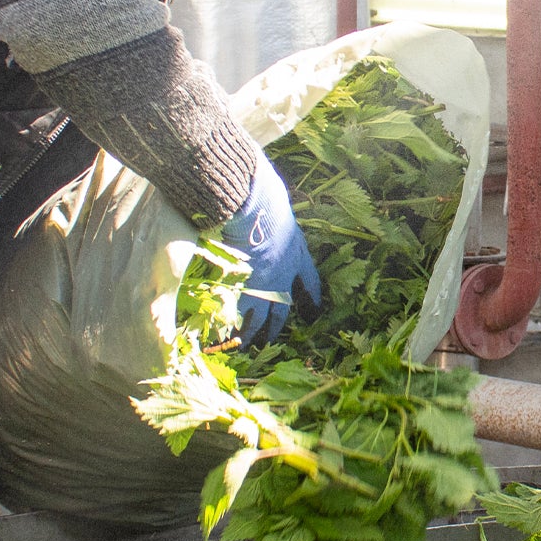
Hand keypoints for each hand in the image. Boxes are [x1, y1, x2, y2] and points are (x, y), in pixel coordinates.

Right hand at [217, 158, 321, 345]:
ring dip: (252, 334)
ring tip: (247, 345)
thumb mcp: (278, 204)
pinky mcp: (240, 287)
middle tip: (272, 338)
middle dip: (278, 325)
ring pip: (258, 317)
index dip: (311, 295)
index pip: (309, 280)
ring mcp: (260, 283)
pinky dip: (231, 326)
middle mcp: (282, 273)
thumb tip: (264, 195)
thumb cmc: (264, 196)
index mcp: (296, 252)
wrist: (250, 205)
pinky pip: (237, 314)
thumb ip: (274, 212)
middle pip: (283, 307)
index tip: (315, 309)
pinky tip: (225, 337)